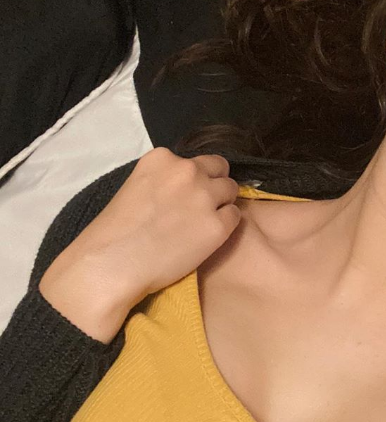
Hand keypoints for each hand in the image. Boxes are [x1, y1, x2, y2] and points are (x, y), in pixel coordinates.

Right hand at [39, 148, 241, 342]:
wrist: (112, 263)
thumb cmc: (116, 232)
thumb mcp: (137, 187)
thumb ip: (164, 180)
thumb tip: (184, 188)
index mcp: (163, 158)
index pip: (196, 161)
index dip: (196, 178)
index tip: (187, 194)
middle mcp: (188, 171)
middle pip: (220, 169)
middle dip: (215, 184)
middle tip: (203, 207)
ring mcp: (205, 197)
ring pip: (232, 190)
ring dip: (223, 203)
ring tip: (205, 223)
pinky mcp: (218, 225)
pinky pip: (235, 216)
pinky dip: (226, 225)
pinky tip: (209, 237)